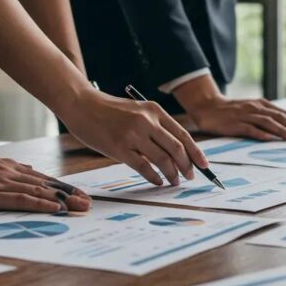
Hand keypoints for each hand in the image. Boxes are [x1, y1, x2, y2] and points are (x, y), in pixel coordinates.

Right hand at [0, 150, 91, 212]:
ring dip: (62, 200)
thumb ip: (11, 169)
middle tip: (88, 203)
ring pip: (39, 192)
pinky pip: (21, 200)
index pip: (43, 179)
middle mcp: (11, 173)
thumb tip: (31, 170)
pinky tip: (55, 209)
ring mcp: (2, 183)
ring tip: (80, 207)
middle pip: (46, 185)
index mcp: (10, 168)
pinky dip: (41, 205)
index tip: (81, 195)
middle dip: (70, 195)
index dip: (64, 187)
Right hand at [61, 91, 209, 185]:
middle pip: (177, 149)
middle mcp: (147, 121)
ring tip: (174, 181)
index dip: (196, 153)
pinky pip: (143, 167)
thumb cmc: (109, 110)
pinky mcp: (118, 147)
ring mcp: (133, 134)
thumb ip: (155, 126)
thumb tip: (176, 152)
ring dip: (172, 174)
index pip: (183, 135)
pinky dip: (154, 177)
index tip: (204, 165)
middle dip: (187, 166)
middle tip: (190, 177)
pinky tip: (157, 181)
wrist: (81, 104)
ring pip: (162, 160)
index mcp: (154, 110)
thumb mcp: (137, 111)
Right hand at [174, 75, 285, 140]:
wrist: (208, 106)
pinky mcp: (235, 124)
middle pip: (279, 117)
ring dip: (282, 130)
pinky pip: (251, 129)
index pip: (283, 113)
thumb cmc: (231, 111)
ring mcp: (245, 115)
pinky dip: (262, 134)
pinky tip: (271, 140)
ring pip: (268, 122)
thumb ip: (264, 116)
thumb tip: (283, 128)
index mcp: (261, 104)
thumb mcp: (251, 110)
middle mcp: (256, 108)